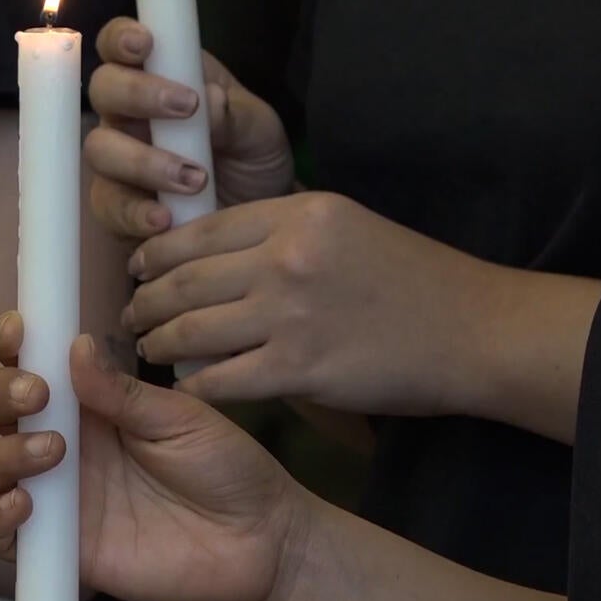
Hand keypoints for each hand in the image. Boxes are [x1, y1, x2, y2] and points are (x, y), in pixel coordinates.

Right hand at [0, 311, 309, 600]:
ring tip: (51, 453)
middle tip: (38, 395)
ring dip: (3, 454)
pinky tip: (25, 506)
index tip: (18, 331)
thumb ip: (123, 392)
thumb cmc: (225, 468)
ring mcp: (59, 496)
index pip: (32, 363)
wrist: (258, 539)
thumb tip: (75, 346)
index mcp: (92, 402)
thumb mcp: (181, 417)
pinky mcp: (61, 548)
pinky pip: (1, 537)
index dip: (12, 342)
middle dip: (3, 393)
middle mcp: (64, 444)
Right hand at [83, 16, 293, 238]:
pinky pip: (109, 208)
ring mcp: (118, 163)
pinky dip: (135, 213)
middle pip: (103, 89)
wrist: (258, 221)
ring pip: (100, 149)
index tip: (145, 43)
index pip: (120, 45)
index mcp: (159, 79)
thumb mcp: (259, 132)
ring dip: (143, 161)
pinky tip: (166, 219)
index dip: (121, 37)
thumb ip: (235, 114)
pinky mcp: (118, 210)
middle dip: (137, 94)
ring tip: (194, 179)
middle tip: (186, 108)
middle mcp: (128, 116)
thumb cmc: (252, 160)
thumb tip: (210, 101)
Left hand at [121, 192, 505, 416]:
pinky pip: (221, 379)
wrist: (470, 328)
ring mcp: (291, 313)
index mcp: (297, 213)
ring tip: (149, 349)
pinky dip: (194, 384)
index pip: (200, 230)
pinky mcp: (300, 368)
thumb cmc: (413, 278)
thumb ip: (284, 229)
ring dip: (158, 343)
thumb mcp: (347, 225)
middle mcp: (287, 256)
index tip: (138, 269)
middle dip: (144, 300)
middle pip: (184, 278)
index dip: (156, 253)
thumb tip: (217, 244)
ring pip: (191, 328)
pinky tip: (185, 386)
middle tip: (130, 316)